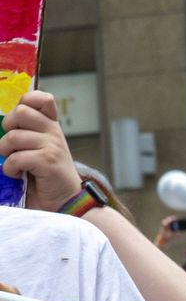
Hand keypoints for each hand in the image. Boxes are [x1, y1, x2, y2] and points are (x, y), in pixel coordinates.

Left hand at [0, 90, 82, 211]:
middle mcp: (53, 132)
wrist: (64, 201)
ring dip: (5, 153)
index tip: (18, 121)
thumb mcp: (37, 150)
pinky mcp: (48, 161)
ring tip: (13, 164)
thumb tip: (3, 127)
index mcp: (51, 127)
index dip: (26, 101)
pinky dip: (10, 168)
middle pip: (20, 112)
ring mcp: (52, 146)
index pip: (42, 99)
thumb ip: (26, 135)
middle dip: (7, 127)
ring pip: (13, 137)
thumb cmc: (45, 177)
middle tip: (11, 144)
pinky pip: (16, 157)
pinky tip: (17, 174)